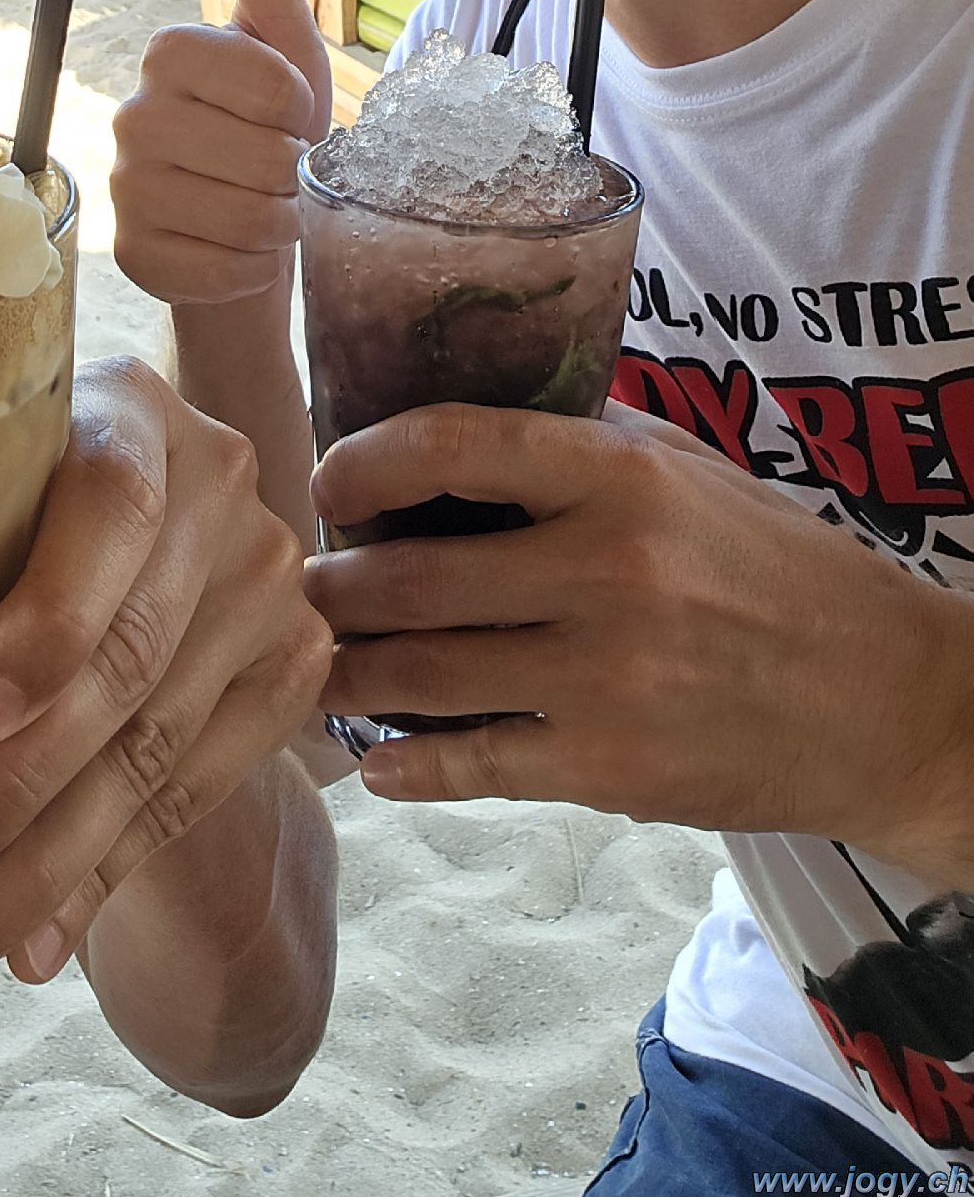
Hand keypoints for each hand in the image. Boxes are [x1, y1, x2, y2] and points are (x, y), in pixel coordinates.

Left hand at [0, 357, 332, 982]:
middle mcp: (215, 481)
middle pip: (123, 655)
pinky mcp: (289, 668)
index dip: (47, 612)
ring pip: (154, 746)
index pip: (109, 504)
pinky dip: (107, 874)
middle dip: (13, 782)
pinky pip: (197, 793)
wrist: (150, 510)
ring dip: (46, 860)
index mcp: (120, 407)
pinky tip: (38, 937)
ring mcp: (265, 581)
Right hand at [111, 0, 330, 302]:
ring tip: (262, 212)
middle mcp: (130, 116)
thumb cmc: (271, 131)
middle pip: (257, 156)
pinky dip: (248, 269)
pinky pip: (218, 270)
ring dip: (275, 225)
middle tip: (275, 171)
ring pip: (240, 216)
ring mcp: (124, 190)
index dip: (293, 106)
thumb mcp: (285, 42)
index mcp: (167, 55)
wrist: (250, 234)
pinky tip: (236, 254)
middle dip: (290, 174)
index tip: (286, 114)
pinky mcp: (132, 256)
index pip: (260, 81)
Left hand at [306, 399, 973, 875]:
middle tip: (307, 588)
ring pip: (422, 674)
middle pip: (410, 575)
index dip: (365, 462)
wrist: (889, 702)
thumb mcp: (690, 472)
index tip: (329, 484)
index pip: (452, 444)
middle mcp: (605, 570)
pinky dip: (408, 766)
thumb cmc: (778, 570)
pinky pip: (474, 765)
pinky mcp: (610, 766)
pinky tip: (376, 760)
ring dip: (347, 671)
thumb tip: (453, 430)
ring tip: (319, 663)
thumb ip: (578, 446)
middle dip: (333, 587)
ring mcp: (604, 676)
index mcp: (620, 478)